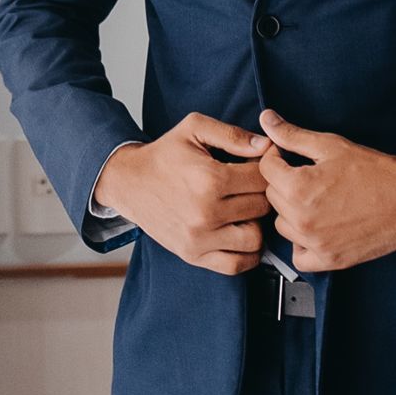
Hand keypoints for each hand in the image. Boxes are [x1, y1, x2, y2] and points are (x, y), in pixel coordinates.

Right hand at [94, 112, 275, 275]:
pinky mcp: (194, 255)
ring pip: (256, 238)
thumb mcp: (193, 129)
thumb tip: (266, 145)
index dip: (266, 169)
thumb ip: (231, 134)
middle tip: (249, 187)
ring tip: (244, 211)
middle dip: (260, 194)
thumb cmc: (163, 155)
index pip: (262, 178)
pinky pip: (237, 265)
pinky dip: (246, 253)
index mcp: (209, 178)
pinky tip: (239, 233)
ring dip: (256, 224)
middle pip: (261, 207)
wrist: (128, 182)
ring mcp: (200, 237)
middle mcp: (206, 211)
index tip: (258, 166)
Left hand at [256, 109, 395, 272]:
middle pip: (272, 196)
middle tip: (310, 177)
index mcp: (298, 187)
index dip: (277, 157)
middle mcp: (301, 219)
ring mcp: (315, 242)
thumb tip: (266, 120)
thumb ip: (292, 135)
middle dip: (285, 183)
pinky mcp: (329, 260)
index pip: (265, 168)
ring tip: (316, 200)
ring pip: (282, 224)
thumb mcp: (331, 146)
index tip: (291, 158)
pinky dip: (302, 243)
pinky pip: (298, 256)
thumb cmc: (373, 171)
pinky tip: (316, 228)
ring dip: (292, 212)